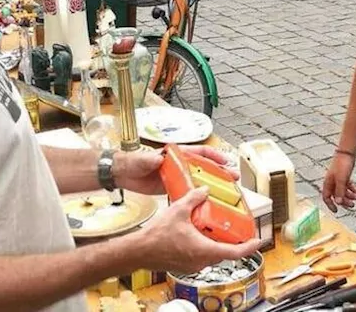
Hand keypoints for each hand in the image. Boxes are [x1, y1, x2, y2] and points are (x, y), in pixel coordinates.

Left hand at [115, 145, 237, 195]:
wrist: (122, 174)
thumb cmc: (132, 162)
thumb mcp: (141, 160)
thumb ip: (149, 159)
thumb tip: (158, 158)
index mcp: (176, 154)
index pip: (201, 152)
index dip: (215, 156)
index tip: (227, 161)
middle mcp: (180, 164)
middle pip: (205, 166)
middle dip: (220, 172)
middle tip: (233, 179)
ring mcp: (177, 175)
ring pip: (200, 179)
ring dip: (212, 185)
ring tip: (226, 192)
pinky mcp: (172, 186)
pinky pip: (189, 190)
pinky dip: (198, 196)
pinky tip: (207, 203)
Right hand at [132, 187, 262, 275]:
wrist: (138, 251)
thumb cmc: (156, 237)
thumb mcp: (178, 210)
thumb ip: (194, 198)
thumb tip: (204, 190)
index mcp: (204, 250)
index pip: (235, 252)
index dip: (250, 247)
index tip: (258, 241)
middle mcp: (201, 261)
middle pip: (225, 253)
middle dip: (233, 241)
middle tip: (239, 229)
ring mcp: (193, 265)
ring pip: (213, 254)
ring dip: (218, 242)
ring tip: (219, 228)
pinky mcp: (185, 265)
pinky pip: (202, 256)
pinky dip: (206, 245)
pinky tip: (200, 233)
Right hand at [321, 151, 355, 211]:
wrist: (347, 152)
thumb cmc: (342, 165)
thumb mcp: (341, 179)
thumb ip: (340, 191)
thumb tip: (338, 202)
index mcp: (328, 183)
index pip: (326, 197)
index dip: (330, 205)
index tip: (337, 211)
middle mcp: (332, 182)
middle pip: (337, 196)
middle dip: (344, 201)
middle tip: (352, 205)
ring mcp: (338, 179)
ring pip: (343, 191)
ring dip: (350, 195)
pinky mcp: (344, 175)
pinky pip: (347, 186)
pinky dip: (352, 189)